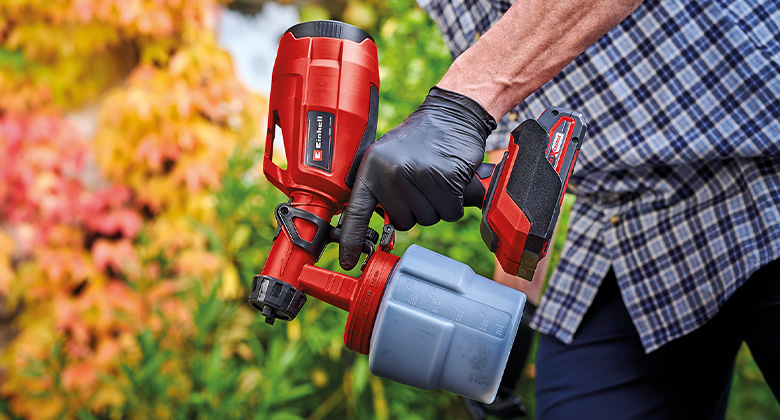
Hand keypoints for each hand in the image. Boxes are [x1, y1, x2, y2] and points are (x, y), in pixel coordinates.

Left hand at [338, 86, 495, 269]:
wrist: (451, 115)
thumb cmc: (420, 140)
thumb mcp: (388, 158)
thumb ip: (379, 189)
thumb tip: (371, 227)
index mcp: (372, 168)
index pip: (357, 212)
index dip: (352, 240)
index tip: (350, 261)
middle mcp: (392, 172)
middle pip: (405, 222)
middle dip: (418, 209)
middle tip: (422, 183)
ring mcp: (419, 175)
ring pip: (429, 219)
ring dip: (439, 205)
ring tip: (437, 178)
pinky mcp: (446, 177)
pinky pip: (450, 211)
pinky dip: (457, 201)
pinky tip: (453, 180)